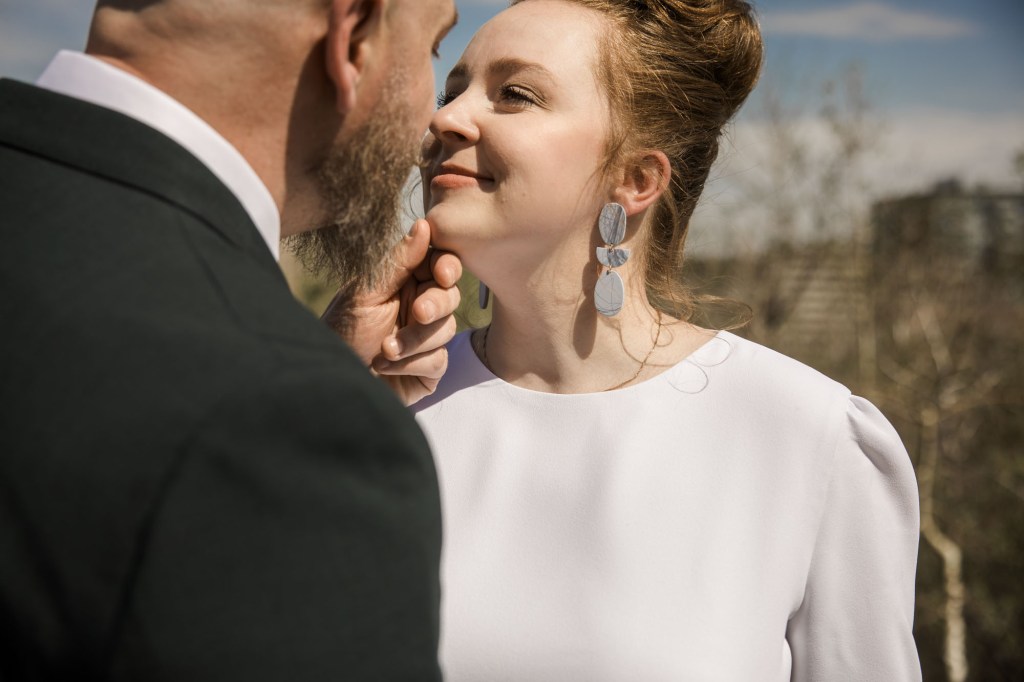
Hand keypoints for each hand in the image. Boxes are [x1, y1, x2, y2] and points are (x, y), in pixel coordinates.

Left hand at [322, 220, 461, 405]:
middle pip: (450, 296)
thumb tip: (424, 225)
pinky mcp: (428, 370)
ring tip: (384, 348)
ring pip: (447, 329)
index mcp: (405, 283)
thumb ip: (398, 262)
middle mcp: (419, 308)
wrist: (328, 378)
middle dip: (436, 305)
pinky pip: (439, 360)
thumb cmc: (341, 331)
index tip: (442, 273)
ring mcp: (426, 340)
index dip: (447, 267)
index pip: (439, 265)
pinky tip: (384, 366)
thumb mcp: (366, 293)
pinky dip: (411, 363)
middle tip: (417, 313)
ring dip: (415, 340)